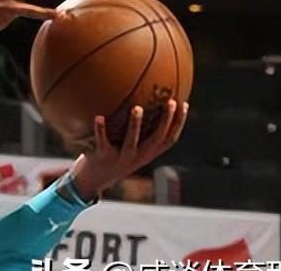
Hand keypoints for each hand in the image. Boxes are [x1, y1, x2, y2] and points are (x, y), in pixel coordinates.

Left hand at [70, 100, 189, 200]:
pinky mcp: (103, 157)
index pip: (170, 139)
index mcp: (148, 153)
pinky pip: (102, 142)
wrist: (96, 179)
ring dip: (135, 125)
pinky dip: (100, 130)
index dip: (179, 123)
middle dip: (165, 121)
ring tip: (137, 107)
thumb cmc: (117, 156)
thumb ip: (142, 130)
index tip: (184, 104)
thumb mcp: (134, 146)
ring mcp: (121, 158)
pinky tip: (99, 116)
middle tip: (170, 102)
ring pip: (131, 142)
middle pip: (157, 138)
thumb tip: (146, 100)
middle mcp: (138, 156)